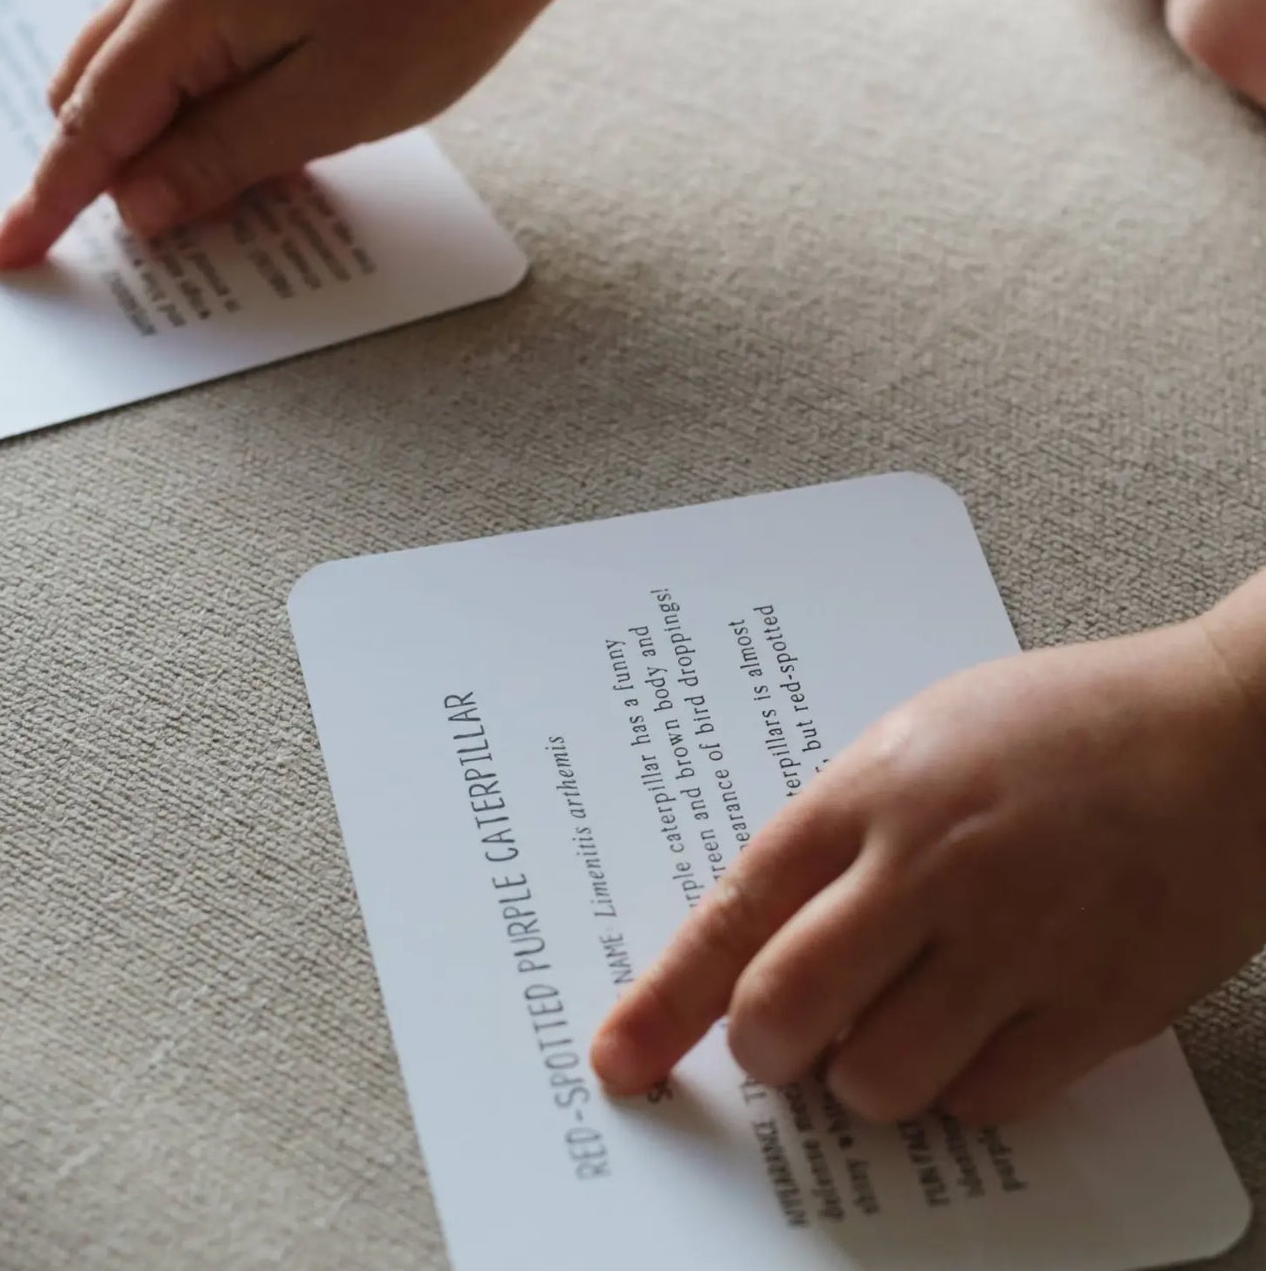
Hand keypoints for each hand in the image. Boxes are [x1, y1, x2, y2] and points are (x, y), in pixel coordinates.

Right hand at [0, 0, 560, 266]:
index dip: (49, 198)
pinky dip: (196, 111)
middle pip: (96, 94)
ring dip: (157, 143)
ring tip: (221, 199)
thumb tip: (136, 205)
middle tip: (158, 239)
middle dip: (105, 171)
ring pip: (139, 75)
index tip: (3, 253)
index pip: (91, 124)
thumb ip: (218, 159)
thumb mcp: (321, 110)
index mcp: (184, 7)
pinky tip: (255, 147)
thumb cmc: (426, 13)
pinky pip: (188, 56)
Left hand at [592, 583, 1265, 1122]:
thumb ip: (842, 829)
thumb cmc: (1063, 726)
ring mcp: (1017, 943)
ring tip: (892, 1024)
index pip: (737, 912)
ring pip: (879, 1079)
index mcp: (872, 790)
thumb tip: (765, 935)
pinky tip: (975, 1031)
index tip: (620, 1058)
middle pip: (787, 1012)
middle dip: (764, 1050)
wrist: (1226, 737)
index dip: (664, 1000)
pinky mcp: (1097, 1006)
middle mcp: (931, 869)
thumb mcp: (922, 738)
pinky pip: (984, 1098)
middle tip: (781, 1042)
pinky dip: (958, 1088)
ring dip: (863, 1076)